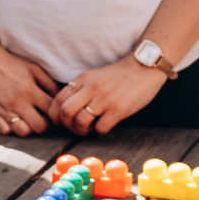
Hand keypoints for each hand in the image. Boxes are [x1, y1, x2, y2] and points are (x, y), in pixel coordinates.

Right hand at [0, 43, 59, 135]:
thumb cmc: (10, 63)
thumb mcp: (33, 68)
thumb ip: (49, 83)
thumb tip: (60, 97)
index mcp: (30, 90)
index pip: (51, 110)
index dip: (56, 113)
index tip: (53, 111)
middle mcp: (18, 102)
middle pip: (40, 126)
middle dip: (44, 123)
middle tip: (41, 117)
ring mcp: (4, 110)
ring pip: (23, 132)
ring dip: (28, 128)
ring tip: (27, 120)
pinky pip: (5, 131)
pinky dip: (11, 128)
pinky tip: (12, 119)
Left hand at [50, 56, 170, 134]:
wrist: (144, 68)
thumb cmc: (119, 75)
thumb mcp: (95, 76)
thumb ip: (81, 88)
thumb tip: (67, 107)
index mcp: (83, 79)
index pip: (58, 99)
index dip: (54, 114)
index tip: (59, 121)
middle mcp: (91, 88)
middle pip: (65, 112)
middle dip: (66, 124)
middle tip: (74, 127)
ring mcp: (104, 99)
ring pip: (80, 122)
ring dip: (81, 130)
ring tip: (88, 128)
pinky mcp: (118, 110)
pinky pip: (100, 128)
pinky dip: (99, 131)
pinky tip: (103, 126)